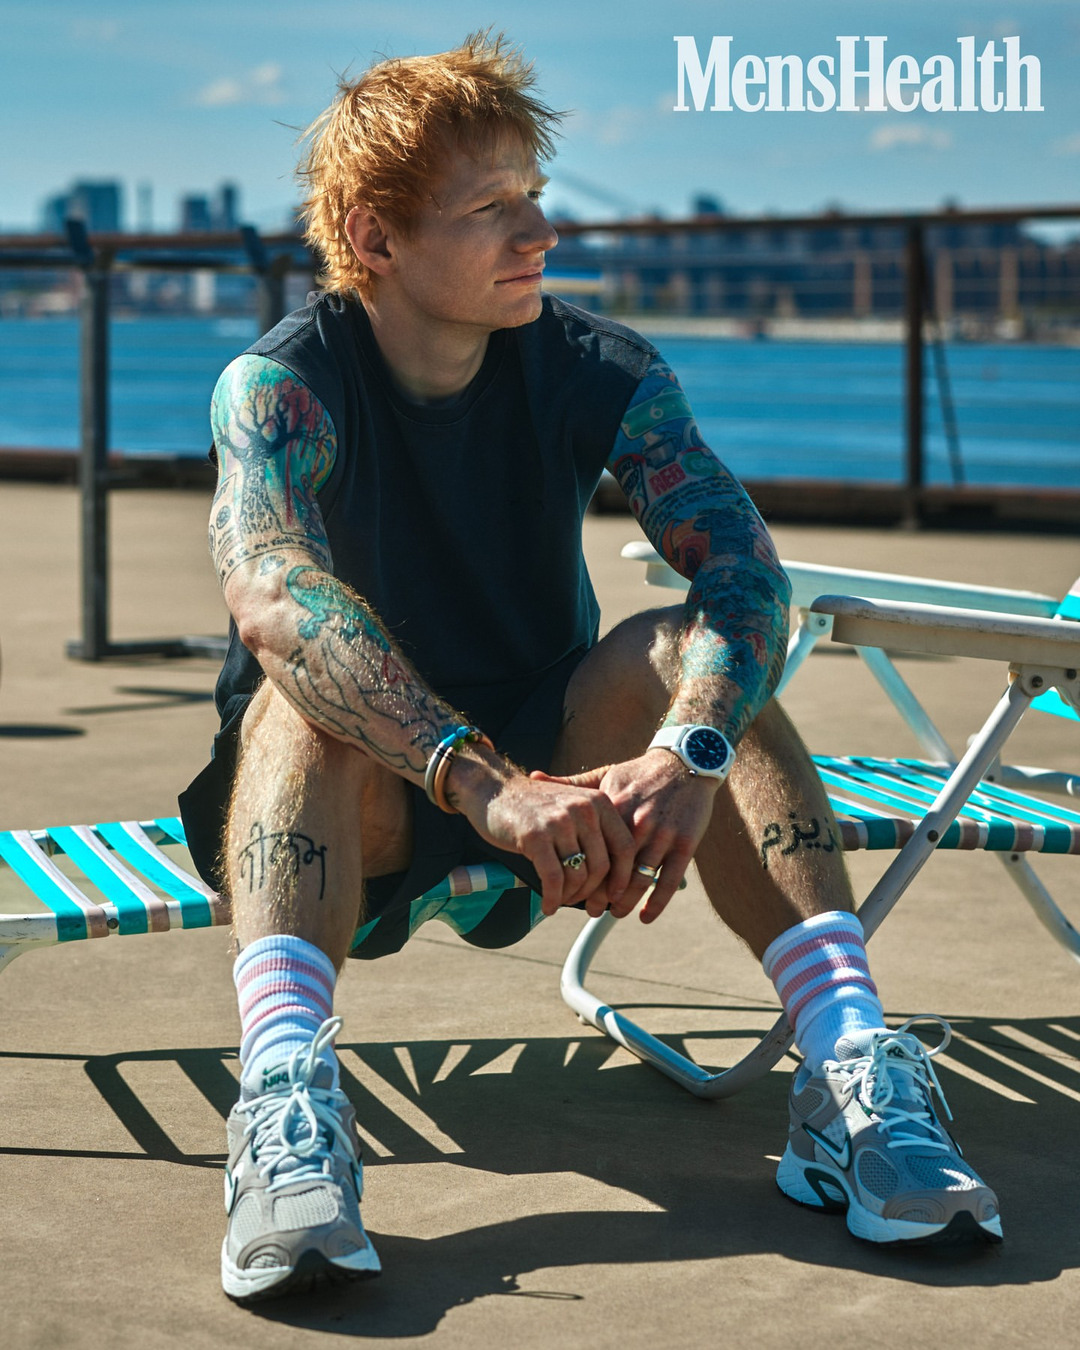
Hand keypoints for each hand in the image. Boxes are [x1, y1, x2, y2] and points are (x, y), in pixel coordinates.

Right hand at [447, 750, 636, 914]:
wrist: (493, 788)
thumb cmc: (534, 804)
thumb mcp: (573, 806)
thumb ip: (595, 830)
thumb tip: (614, 877)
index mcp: (598, 802)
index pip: (625, 846)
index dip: (624, 876)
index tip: (616, 895)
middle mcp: (583, 810)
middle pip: (602, 866)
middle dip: (594, 893)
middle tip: (584, 904)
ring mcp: (559, 823)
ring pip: (578, 876)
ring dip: (571, 896)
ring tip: (562, 900)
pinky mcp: (535, 836)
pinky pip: (553, 879)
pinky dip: (553, 898)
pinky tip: (548, 905)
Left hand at [532, 748, 719, 922]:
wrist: (684, 762)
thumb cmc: (639, 772)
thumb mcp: (604, 774)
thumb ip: (571, 784)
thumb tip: (533, 778)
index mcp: (613, 807)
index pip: (592, 848)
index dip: (580, 871)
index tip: (570, 885)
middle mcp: (638, 823)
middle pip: (614, 870)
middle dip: (600, 894)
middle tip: (590, 909)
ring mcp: (663, 835)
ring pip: (639, 879)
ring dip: (624, 902)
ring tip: (614, 912)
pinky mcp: (685, 844)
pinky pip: (668, 880)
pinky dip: (656, 903)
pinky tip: (644, 916)